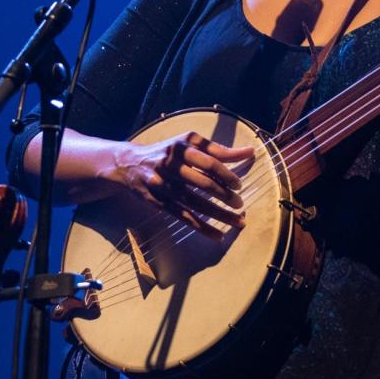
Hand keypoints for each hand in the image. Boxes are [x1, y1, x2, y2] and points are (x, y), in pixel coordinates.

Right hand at [106, 132, 254, 239]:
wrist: (129, 164)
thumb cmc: (167, 151)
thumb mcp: (188, 143)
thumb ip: (218, 149)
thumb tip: (250, 151)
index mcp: (181, 147)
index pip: (209, 162)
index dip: (226, 174)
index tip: (239, 185)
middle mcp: (171, 165)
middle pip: (203, 183)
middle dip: (225, 195)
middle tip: (240, 204)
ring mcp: (164, 186)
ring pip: (196, 203)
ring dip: (219, 215)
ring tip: (238, 222)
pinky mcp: (159, 203)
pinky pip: (184, 217)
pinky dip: (202, 228)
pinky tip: (218, 235)